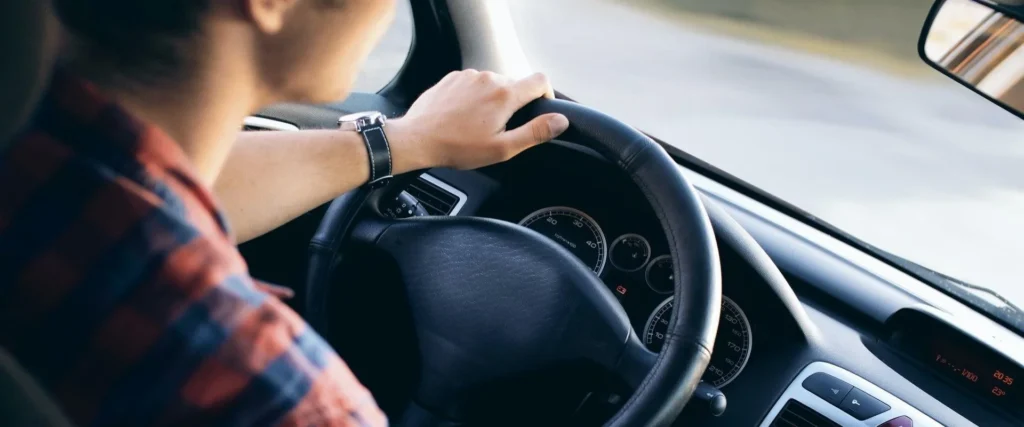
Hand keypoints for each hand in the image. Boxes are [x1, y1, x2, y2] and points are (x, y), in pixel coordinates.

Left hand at [387, 70, 569, 170]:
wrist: (417, 139)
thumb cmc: (458, 147)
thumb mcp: (502, 148)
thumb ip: (535, 132)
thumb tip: (560, 121)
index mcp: (505, 94)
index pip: (541, 81)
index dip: (546, 95)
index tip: (539, 110)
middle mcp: (489, 78)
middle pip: (515, 85)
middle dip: (514, 104)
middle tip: (500, 129)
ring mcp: (469, 75)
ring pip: (493, 84)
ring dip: (492, 100)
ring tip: (477, 124)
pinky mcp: (453, 77)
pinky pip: (473, 83)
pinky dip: (474, 97)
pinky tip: (463, 116)